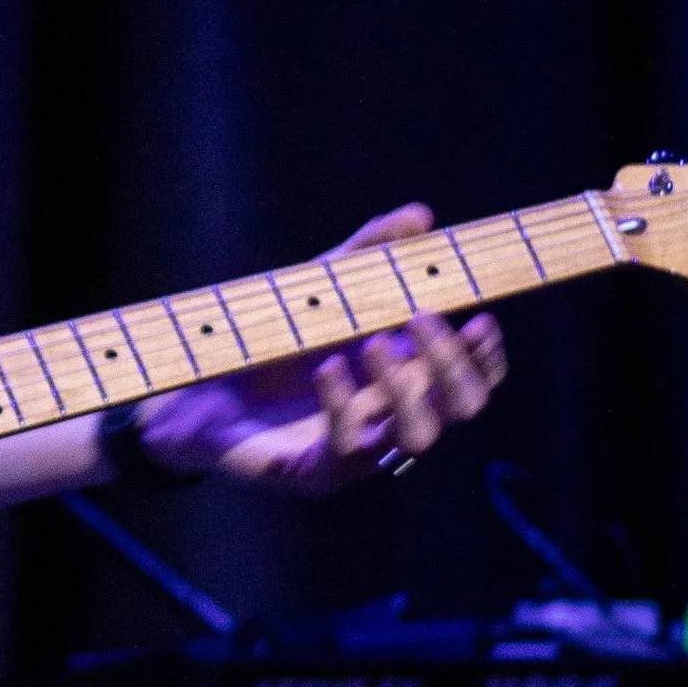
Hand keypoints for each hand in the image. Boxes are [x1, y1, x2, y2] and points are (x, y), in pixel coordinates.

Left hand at [130, 203, 505, 501]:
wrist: (201, 386)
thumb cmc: (273, 340)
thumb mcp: (323, 286)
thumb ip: (370, 253)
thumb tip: (420, 215)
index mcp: (408, 376)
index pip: (472, 377)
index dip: (486, 355)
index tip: (479, 319)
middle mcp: (394, 417)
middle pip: (461, 408)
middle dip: (453, 365)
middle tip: (421, 319)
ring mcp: (360, 449)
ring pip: (418, 436)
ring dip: (408, 388)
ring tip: (374, 343)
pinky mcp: (318, 471)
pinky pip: (347, 448)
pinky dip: (343, 405)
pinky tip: (328, 368)